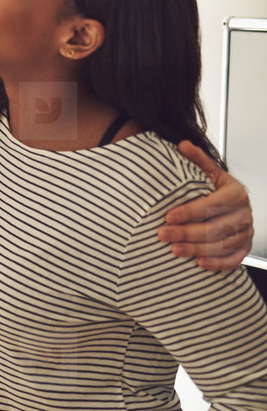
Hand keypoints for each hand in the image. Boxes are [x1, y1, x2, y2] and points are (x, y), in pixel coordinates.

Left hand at [160, 141, 253, 270]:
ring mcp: (246, 233)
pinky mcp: (244, 248)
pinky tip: (200, 264)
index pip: (212, 204)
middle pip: (216, 227)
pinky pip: (234, 259)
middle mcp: (244, 214)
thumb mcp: (209, 173)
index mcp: (236, 193)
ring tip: (174, 250)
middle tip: (163, 234)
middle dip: (187, 232)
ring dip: (197, 249)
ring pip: (222, 245)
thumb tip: (183, 145)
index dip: (189, 212)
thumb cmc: (216, 189)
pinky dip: (218, 263)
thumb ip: (197, 160)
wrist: (233, 204)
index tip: (168, 216)